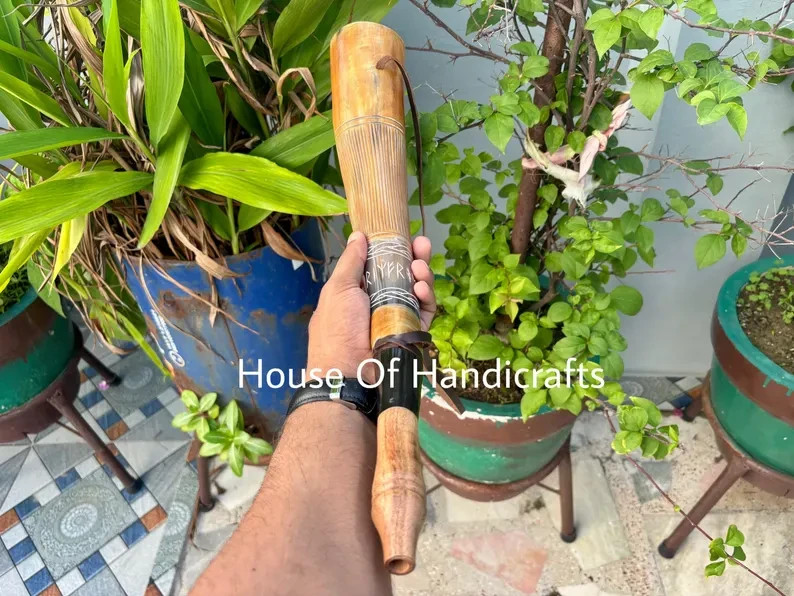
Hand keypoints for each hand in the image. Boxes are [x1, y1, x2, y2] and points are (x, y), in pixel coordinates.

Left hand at [306, 231, 435, 378]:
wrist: (347, 372)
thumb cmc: (337, 328)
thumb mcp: (338, 289)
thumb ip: (351, 262)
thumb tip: (358, 236)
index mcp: (359, 291)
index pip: (381, 265)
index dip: (393, 249)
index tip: (402, 234)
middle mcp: (380, 302)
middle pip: (404, 274)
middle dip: (414, 257)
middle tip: (422, 244)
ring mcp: (398, 318)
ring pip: (417, 290)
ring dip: (422, 274)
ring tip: (420, 266)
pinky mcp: (412, 332)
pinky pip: (425, 311)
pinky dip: (426, 296)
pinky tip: (421, 286)